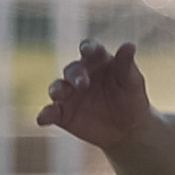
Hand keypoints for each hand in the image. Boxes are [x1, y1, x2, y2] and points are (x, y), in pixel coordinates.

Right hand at [38, 40, 151, 155]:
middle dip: (75, 75)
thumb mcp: (132, 81)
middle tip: (82, 84)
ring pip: (57, 88)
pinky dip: (45, 114)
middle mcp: (79, 74)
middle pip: (72, 70)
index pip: (90, 49)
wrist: (127, 128)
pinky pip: (51, 113)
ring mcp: (69, 94)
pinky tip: (42, 119)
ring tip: (58, 94)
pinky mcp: (62, 114)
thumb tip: (129, 45)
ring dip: (56, 89)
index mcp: (97, 60)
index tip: (87, 50)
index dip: (88, 48)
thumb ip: (126, 64)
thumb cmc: (131, 98)